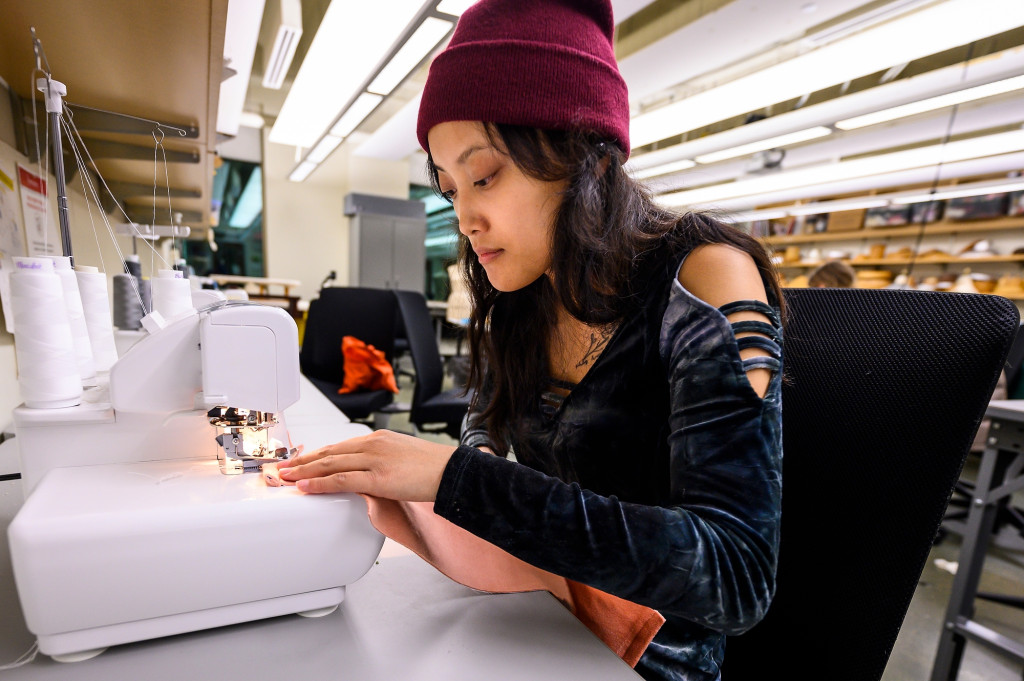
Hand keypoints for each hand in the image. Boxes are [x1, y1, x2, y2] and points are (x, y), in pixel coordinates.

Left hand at [274, 430, 456, 500]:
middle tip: (283, 468)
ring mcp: (375, 460)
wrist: (452, 471)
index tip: (300, 460)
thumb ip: (381, 463)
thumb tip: (366, 477)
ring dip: (304, 472)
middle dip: (303, 461)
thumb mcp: (402, 457)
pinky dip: (320, 483)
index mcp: (378, 438)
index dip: (316, 454)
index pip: (339, 445)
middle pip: (329, 452)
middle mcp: (373, 444)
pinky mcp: (378, 477)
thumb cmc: (432, 468)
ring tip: (286, 478)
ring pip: (330, 464)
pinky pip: (342, 480)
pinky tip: (305, 487)